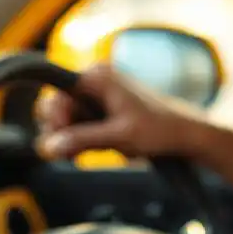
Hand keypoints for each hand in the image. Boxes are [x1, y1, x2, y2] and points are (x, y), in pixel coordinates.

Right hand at [36, 63, 211, 159]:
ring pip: (65, 118)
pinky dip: (76, 140)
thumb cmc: (158, 129)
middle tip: (69, 154)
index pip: (57, 91)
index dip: (55, 116)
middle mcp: (94, 81)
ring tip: (77, 157)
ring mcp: (97, 96)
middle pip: (57, 105)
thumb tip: (49, 147)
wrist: (183, 133)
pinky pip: (77, 125)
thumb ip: (83, 139)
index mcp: (98, 76)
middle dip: (58, 131)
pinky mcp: (100, 111)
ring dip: (67, 139)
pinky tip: (82, 154)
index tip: (61, 135)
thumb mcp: (120, 135)